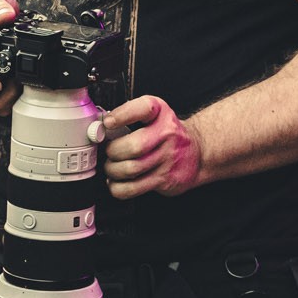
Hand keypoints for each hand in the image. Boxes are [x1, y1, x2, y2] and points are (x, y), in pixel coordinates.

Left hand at [89, 95, 203, 198]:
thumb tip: (100, 127)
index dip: (122, 115)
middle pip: (133, 146)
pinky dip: (118, 187)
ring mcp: (168, 159)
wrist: (197, 153)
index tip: (108, 122)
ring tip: (113, 166)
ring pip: (131, 169)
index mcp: (161, 113)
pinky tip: (118, 181)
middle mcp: (167, 134)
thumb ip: (130, 115)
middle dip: (113, 151)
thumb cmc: (169, 133)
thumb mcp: (155, 114)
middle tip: (110, 152)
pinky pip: (133, 188)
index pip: (143, 109)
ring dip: (113, 170)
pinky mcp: (165, 180)